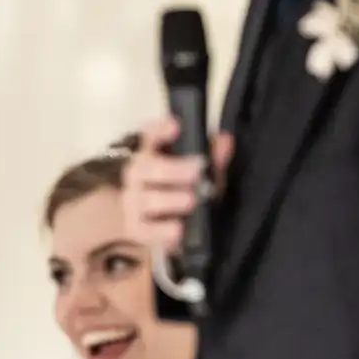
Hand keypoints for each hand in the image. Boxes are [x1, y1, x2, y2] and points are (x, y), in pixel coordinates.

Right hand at [127, 116, 234, 254]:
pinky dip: (164, 231)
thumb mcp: (189, 168)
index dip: (160, 130)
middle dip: (172, 170)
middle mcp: (135, 175)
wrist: (132, 217)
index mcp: (147, 151)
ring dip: (171, 200)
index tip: (176, 126)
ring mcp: (132, 203)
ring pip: (148, 200)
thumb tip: (226, 141)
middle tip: (196, 171)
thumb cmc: (167, 187)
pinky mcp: (135, 230)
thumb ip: (210, 154)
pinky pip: (149, 231)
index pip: (148, 135)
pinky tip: (179, 229)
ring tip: (190, 200)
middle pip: (146, 169)